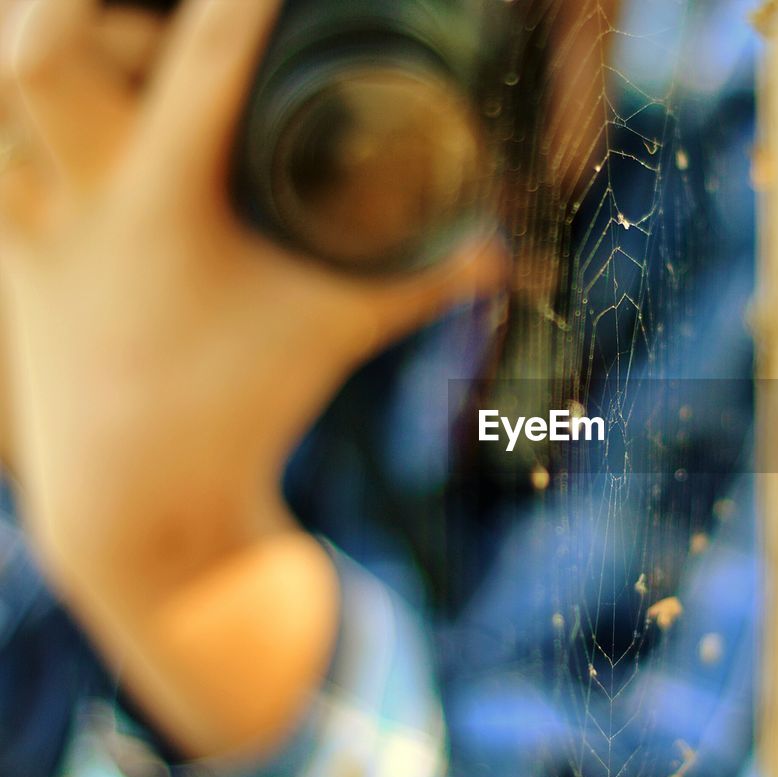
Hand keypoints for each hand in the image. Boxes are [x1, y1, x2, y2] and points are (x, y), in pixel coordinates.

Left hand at [0, 0, 506, 758]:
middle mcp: (87, 197)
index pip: (208, 55)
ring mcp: (30, 216)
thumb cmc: (246, 409)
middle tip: (165, 4)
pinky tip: (58, 86)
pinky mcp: (3, 239)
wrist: (134, 499)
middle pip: (48, 41)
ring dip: (43, 28)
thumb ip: (425, 281)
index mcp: (173, 205)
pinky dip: (12, 93)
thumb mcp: (340, 332)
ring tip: (104, 23)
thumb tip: (500, 249)